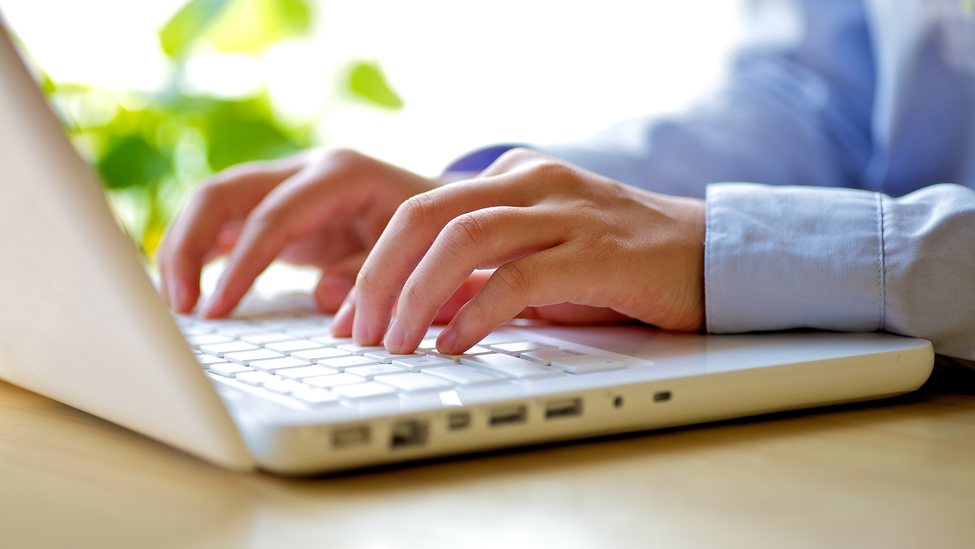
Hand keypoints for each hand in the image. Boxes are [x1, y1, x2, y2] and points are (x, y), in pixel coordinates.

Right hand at [157, 149, 436, 316]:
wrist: (443, 206)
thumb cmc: (432, 230)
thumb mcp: (415, 251)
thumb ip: (372, 273)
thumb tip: (324, 298)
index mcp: (339, 173)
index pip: (272, 218)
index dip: (240, 266)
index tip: (215, 310)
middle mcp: (305, 170)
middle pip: (223, 194)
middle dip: (188, 247)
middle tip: (179, 306)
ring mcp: (286, 185)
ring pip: (213, 204)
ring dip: (183, 249)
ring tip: (175, 304)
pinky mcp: (277, 208)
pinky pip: (225, 223)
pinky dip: (200, 252)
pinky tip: (184, 288)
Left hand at [335, 148, 706, 353]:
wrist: (710, 257)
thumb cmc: (616, 266)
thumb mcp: (534, 265)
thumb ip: (473, 281)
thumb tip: (406, 314)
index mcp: (511, 177)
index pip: (419, 210)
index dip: (372, 263)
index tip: (347, 318)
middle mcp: (533, 182)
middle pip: (427, 213)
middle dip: (380, 275)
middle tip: (357, 332)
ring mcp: (567, 212)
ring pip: (465, 237)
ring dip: (417, 294)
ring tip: (394, 343)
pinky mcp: (598, 252)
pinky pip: (520, 276)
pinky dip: (477, 312)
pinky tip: (453, 345)